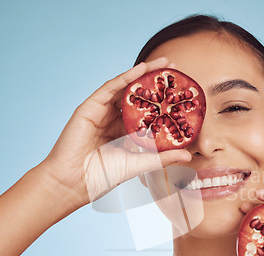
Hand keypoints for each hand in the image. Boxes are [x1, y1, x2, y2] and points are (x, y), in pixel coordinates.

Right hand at [39, 57, 190, 207]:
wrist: (74, 183)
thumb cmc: (103, 176)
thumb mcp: (140, 164)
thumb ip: (163, 158)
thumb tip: (189, 156)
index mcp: (125, 131)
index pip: (147, 110)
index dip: (163, 99)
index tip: (181, 90)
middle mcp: (114, 118)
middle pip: (137, 95)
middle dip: (156, 81)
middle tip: (175, 68)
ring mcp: (101, 111)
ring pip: (125, 87)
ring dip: (144, 73)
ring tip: (164, 64)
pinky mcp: (89, 107)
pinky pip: (110, 88)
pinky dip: (126, 77)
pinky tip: (142, 68)